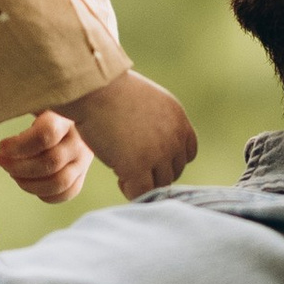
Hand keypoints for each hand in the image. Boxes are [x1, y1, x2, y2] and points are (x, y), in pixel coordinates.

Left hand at [0, 109, 94, 203]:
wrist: (77, 106)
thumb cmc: (45, 102)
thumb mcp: (34, 97)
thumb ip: (19, 100)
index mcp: (66, 116)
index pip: (46, 135)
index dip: (19, 146)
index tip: (1, 146)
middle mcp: (79, 139)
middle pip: (51, 162)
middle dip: (18, 166)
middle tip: (0, 160)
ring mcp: (83, 159)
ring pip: (59, 183)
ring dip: (28, 183)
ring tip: (12, 172)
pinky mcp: (82, 173)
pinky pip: (66, 192)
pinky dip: (43, 194)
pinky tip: (27, 181)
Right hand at [61, 68, 197, 199]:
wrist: (96, 90)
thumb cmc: (113, 92)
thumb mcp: (150, 101)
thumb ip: (160, 123)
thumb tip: (155, 145)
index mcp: (179, 121)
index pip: (188, 154)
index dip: (170, 160)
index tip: (151, 158)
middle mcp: (174, 139)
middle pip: (174, 171)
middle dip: (155, 172)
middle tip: (132, 164)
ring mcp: (158, 155)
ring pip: (160, 185)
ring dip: (144, 183)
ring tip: (123, 172)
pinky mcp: (137, 167)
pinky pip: (142, 193)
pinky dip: (132, 192)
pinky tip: (119, 178)